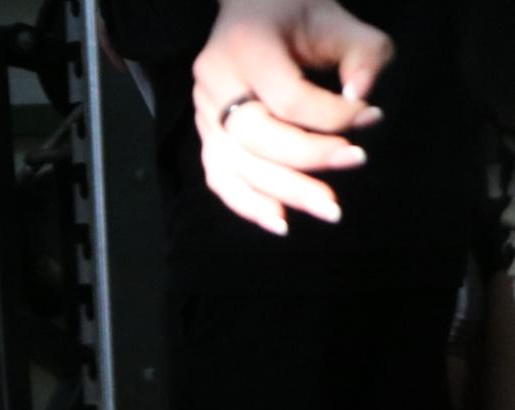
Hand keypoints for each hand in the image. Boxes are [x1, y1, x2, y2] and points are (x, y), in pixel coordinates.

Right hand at [192, 0, 392, 233]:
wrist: (250, 10)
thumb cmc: (297, 15)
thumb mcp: (337, 20)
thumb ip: (362, 53)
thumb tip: (361, 98)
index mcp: (244, 46)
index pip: (286, 97)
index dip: (331, 115)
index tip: (373, 118)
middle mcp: (213, 82)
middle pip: (254, 137)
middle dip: (307, 159)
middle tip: (356, 164)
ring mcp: (202, 112)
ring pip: (235, 164)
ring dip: (283, 192)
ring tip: (329, 209)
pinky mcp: (204, 135)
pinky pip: (219, 176)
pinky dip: (247, 203)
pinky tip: (279, 222)